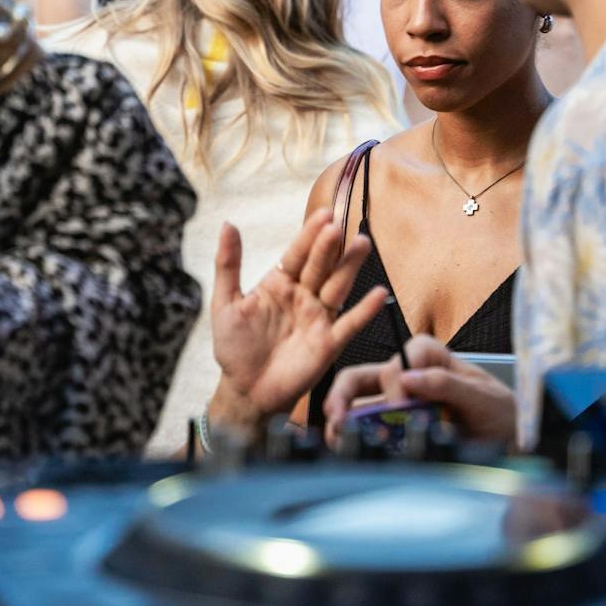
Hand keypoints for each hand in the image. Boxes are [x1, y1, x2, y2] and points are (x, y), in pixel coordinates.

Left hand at [210, 211, 390, 418]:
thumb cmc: (234, 347)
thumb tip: (228, 224)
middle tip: (339, 226)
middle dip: (329, 247)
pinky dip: (365, 310)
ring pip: (338, 287)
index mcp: (280, 283)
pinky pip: (350, 324)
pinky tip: (379, 294)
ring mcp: (318, 318)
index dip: (309, 235)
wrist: (246, 391)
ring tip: (362, 244)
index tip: (324, 214)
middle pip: (320, 266)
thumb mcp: (225, 303)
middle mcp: (303, 296)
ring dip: (350, 267)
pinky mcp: (329, 343)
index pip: (297, 254)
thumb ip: (228, 265)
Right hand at [323, 335, 516, 445]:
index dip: (397, 383)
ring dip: (341, 418)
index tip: (404, 408)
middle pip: (363, 375)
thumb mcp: (483, 397)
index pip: (401, 360)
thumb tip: (408, 379)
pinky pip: (364, 426)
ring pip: (356, 401)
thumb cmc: (500, 412)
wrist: (509, 441)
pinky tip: (346, 447)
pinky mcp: (394, 425)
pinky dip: (350, 436)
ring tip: (338, 437)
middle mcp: (407, 375)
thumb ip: (448, 385)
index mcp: (429, 357)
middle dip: (343, 394)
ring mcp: (396, 401)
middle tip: (338, 418)